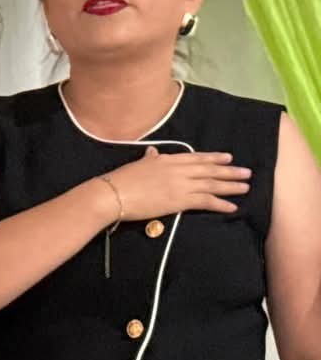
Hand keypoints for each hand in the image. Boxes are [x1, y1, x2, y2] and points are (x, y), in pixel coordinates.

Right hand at [96, 147, 248, 221]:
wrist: (113, 194)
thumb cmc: (121, 180)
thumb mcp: (137, 165)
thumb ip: (149, 158)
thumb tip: (152, 152)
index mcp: (167, 159)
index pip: (196, 157)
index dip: (214, 158)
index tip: (228, 158)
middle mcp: (178, 170)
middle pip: (209, 170)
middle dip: (230, 171)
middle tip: (246, 172)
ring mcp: (180, 185)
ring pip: (212, 184)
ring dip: (231, 186)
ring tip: (245, 187)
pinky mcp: (180, 201)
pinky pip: (206, 201)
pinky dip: (220, 204)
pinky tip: (232, 206)